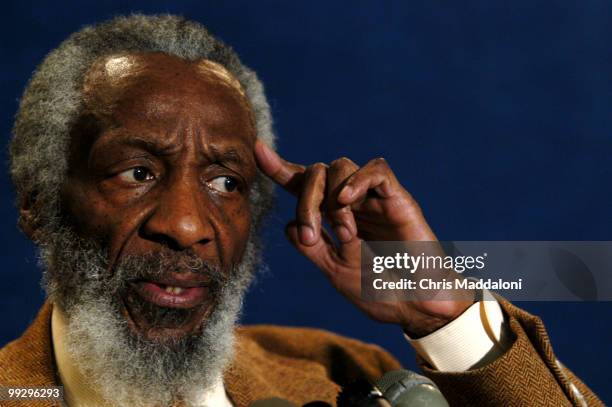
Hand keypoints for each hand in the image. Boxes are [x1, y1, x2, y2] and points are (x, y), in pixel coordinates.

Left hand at [254, 140, 473, 336]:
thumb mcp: (335, 271)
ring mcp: (374, 199)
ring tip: (346, 234)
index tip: (256, 150)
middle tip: (311, 234)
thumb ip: (312, 248)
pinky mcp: (397, 199)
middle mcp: (352, 203)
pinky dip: (358, 180)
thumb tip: (288, 225)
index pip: (303, 186)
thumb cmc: (380, 291)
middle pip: (317, 172)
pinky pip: (376, 170)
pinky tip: (349, 201)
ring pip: (341, 166)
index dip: (280, 168)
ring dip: (332, 199)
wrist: (417, 305)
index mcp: (334, 218)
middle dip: (305, 200)